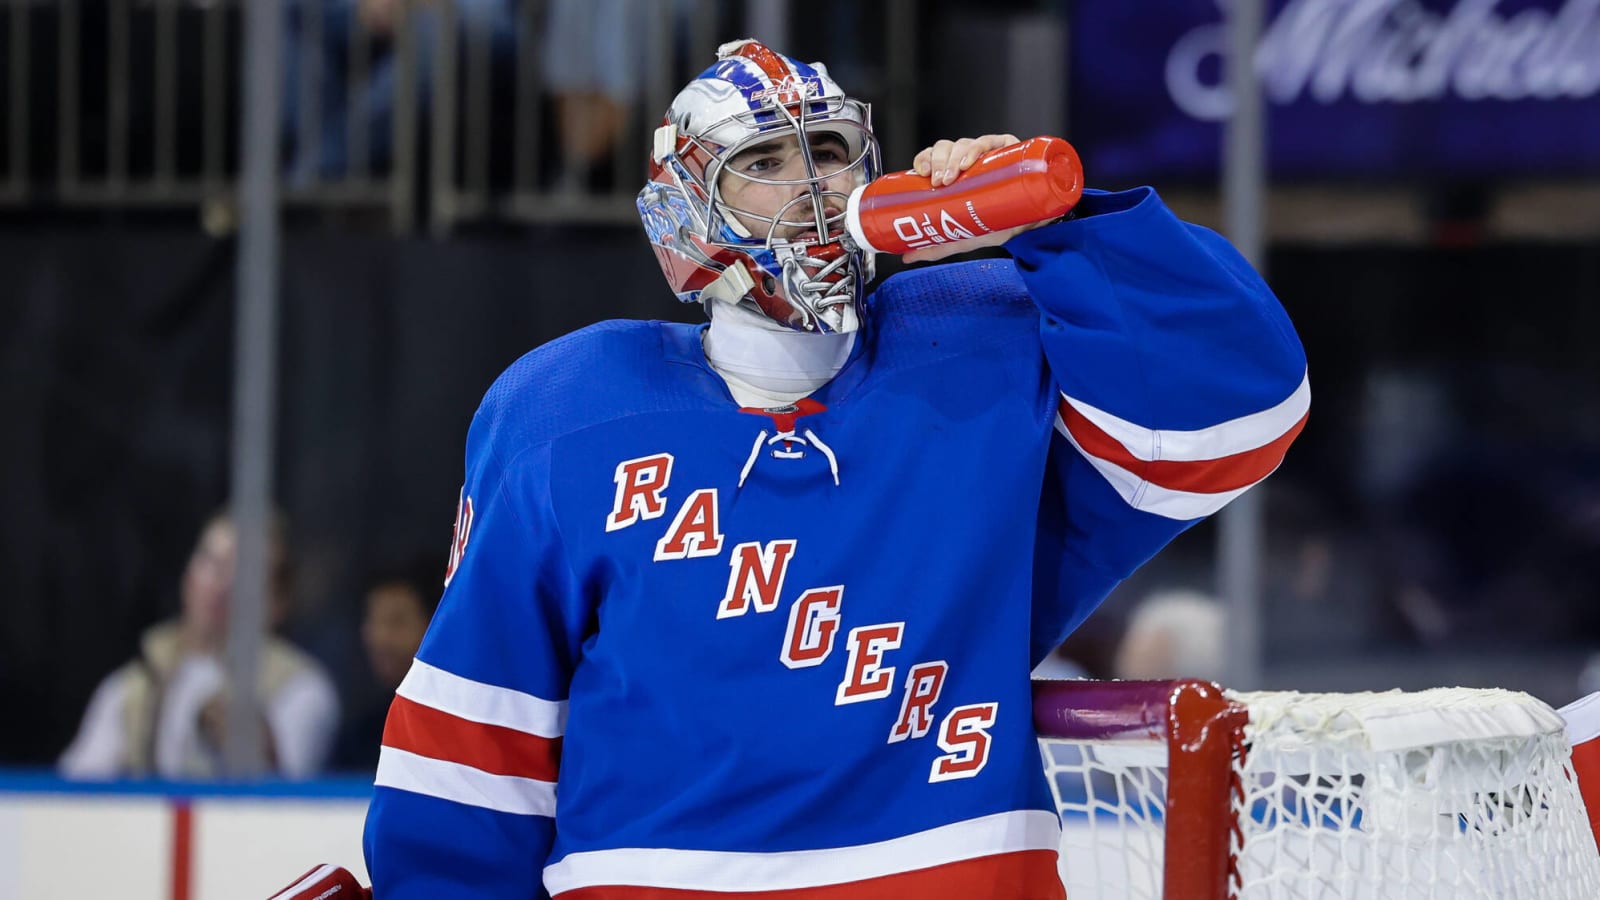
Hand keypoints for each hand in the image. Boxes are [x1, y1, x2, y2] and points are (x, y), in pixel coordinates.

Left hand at [904, 134, 1049, 263]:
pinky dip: (978, 147)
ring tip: (954, 174)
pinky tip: (971, 160)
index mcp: (955, 173)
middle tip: (939, 181)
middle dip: (939, 161)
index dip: (924, 159)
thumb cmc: (999, 224)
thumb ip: (939, 244)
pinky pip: (992, 140)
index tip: (921, 172)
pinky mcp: (1010, 149)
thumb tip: (906, 255)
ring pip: (965, 143)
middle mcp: (970, 160)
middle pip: (947, 148)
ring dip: (955, 156)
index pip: (933, 157)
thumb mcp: (966, 236)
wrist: (1032, 229)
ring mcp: (989, 153)